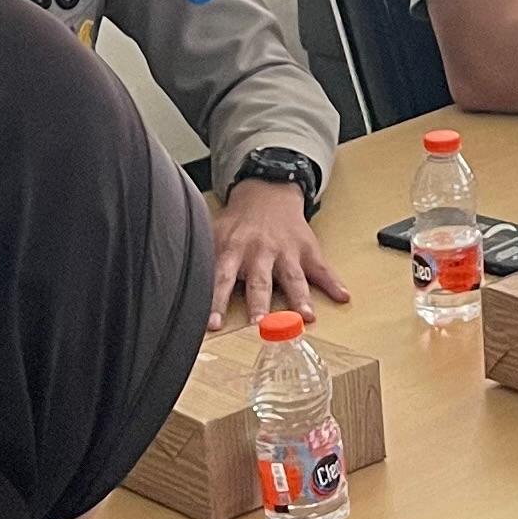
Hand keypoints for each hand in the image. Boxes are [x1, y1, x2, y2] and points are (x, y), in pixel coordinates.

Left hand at [211, 179, 350, 330]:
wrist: (268, 193)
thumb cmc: (238, 224)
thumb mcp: (213, 235)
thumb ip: (201, 260)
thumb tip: (174, 285)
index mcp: (233, 249)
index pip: (221, 279)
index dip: (216, 301)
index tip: (214, 325)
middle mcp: (260, 252)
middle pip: (259, 281)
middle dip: (259, 303)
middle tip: (260, 325)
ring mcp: (286, 252)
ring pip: (293, 278)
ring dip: (299, 298)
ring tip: (306, 318)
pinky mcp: (307, 251)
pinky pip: (322, 269)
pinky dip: (333, 283)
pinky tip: (343, 296)